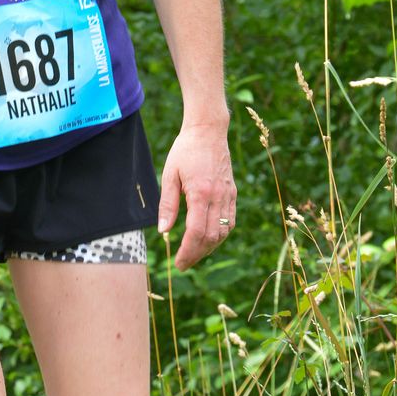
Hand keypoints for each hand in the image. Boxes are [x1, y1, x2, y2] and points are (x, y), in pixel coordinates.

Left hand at [157, 123, 235, 271]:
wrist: (208, 131)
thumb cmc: (185, 150)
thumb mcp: (169, 175)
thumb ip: (168, 204)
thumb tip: (163, 231)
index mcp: (201, 193)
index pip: (196, 232)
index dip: (188, 251)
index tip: (179, 263)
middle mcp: (218, 196)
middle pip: (212, 236)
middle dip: (197, 254)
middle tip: (183, 264)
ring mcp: (228, 195)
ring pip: (224, 231)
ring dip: (210, 247)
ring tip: (194, 254)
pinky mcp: (232, 193)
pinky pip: (231, 221)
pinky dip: (220, 234)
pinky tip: (208, 239)